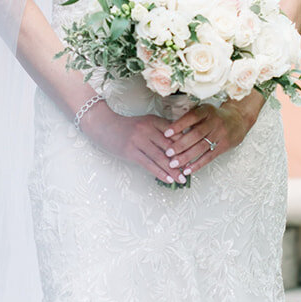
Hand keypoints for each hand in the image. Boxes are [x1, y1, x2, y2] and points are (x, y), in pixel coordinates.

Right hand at [79, 100, 193, 183]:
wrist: (104, 126)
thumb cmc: (127, 127)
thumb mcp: (145, 123)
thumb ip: (160, 130)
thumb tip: (179, 144)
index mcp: (153, 121)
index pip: (174, 134)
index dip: (186, 145)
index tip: (196, 155)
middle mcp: (147, 129)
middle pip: (170, 147)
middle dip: (182, 160)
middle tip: (192, 170)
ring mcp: (138, 140)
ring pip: (160, 158)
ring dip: (173, 170)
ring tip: (182, 179)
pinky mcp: (130, 151)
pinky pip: (148, 164)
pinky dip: (160, 173)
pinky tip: (168, 180)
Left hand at [160, 89, 265, 177]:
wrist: (238, 120)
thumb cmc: (214, 116)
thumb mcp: (204, 111)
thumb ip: (190, 119)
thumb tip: (170, 132)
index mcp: (207, 111)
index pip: (192, 117)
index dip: (179, 125)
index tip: (166, 133)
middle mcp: (214, 122)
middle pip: (196, 134)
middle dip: (181, 145)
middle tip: (168, 153)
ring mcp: (220, 134)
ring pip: (201, 147)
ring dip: (186, 157)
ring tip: (174, 164)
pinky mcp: (224, 146)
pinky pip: (209, 157)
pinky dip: (197, 164)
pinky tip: (187, 170)